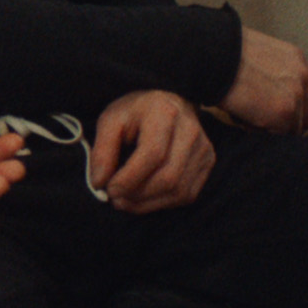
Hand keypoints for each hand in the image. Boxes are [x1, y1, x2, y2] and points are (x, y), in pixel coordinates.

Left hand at [88, 90, 213, 213]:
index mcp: (164, 113)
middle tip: (115, 199)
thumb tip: (100, 182)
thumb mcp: (111, 121)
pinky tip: (143, 199)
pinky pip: (187, 194)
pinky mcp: (208, 163)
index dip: (130, 178)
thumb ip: (102, 150)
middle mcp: (190, 130)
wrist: (167, 103)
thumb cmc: (135, 112)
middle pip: (168, 177)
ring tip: (126, 201)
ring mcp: (203, 148)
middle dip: (138, 195)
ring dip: (148, 203)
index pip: (152, 155)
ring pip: (179, 190)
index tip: (109, 190)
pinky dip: (162, 203)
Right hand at [219, 26, 307, 134]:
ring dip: (273, 128)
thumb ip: (269, 69)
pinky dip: (259, 130)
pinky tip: (239, 116)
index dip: (294, 105)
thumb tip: (266, 88)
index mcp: (295, 58)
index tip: (272, 107)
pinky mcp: (284, 112)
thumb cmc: (218, 53)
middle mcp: (303, 76)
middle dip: (288, 121)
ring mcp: (296, 95)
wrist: (207, 54)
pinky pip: (278, 135)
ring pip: (296, 128)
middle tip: (260, 118)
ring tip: (246, 115)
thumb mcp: (253, 52)